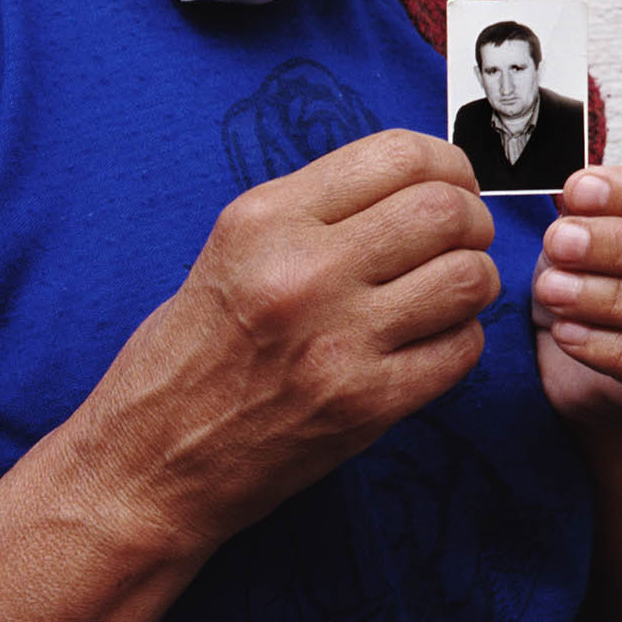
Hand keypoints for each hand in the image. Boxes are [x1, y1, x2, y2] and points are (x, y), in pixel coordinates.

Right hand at [80, 130, 498, 547]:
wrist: (147, 467)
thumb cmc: (191, 355)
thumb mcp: (235, 250)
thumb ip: (321, 209)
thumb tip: (423, 180)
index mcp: (266, 218)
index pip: (399, 154)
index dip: (448, 165)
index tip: (453, 185)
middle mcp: (303, 271)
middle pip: (447, 210)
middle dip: (473, 222)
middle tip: (461, 243)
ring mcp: (337, 340)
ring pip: (469, 277)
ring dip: (475, 282)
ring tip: (447, 297)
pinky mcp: (365, 404)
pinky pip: (463, 348)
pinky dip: (461, 342)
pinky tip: (429, 346)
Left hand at [532, 167, 621, 431]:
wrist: (586, 349)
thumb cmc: (596, 274)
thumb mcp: (590, 230)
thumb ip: (590, 211)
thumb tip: (580, 194)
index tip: (578, 191)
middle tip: (560, 241)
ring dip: (612, 297)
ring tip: (552, 288)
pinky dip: (608, 347)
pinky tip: (565, 331)